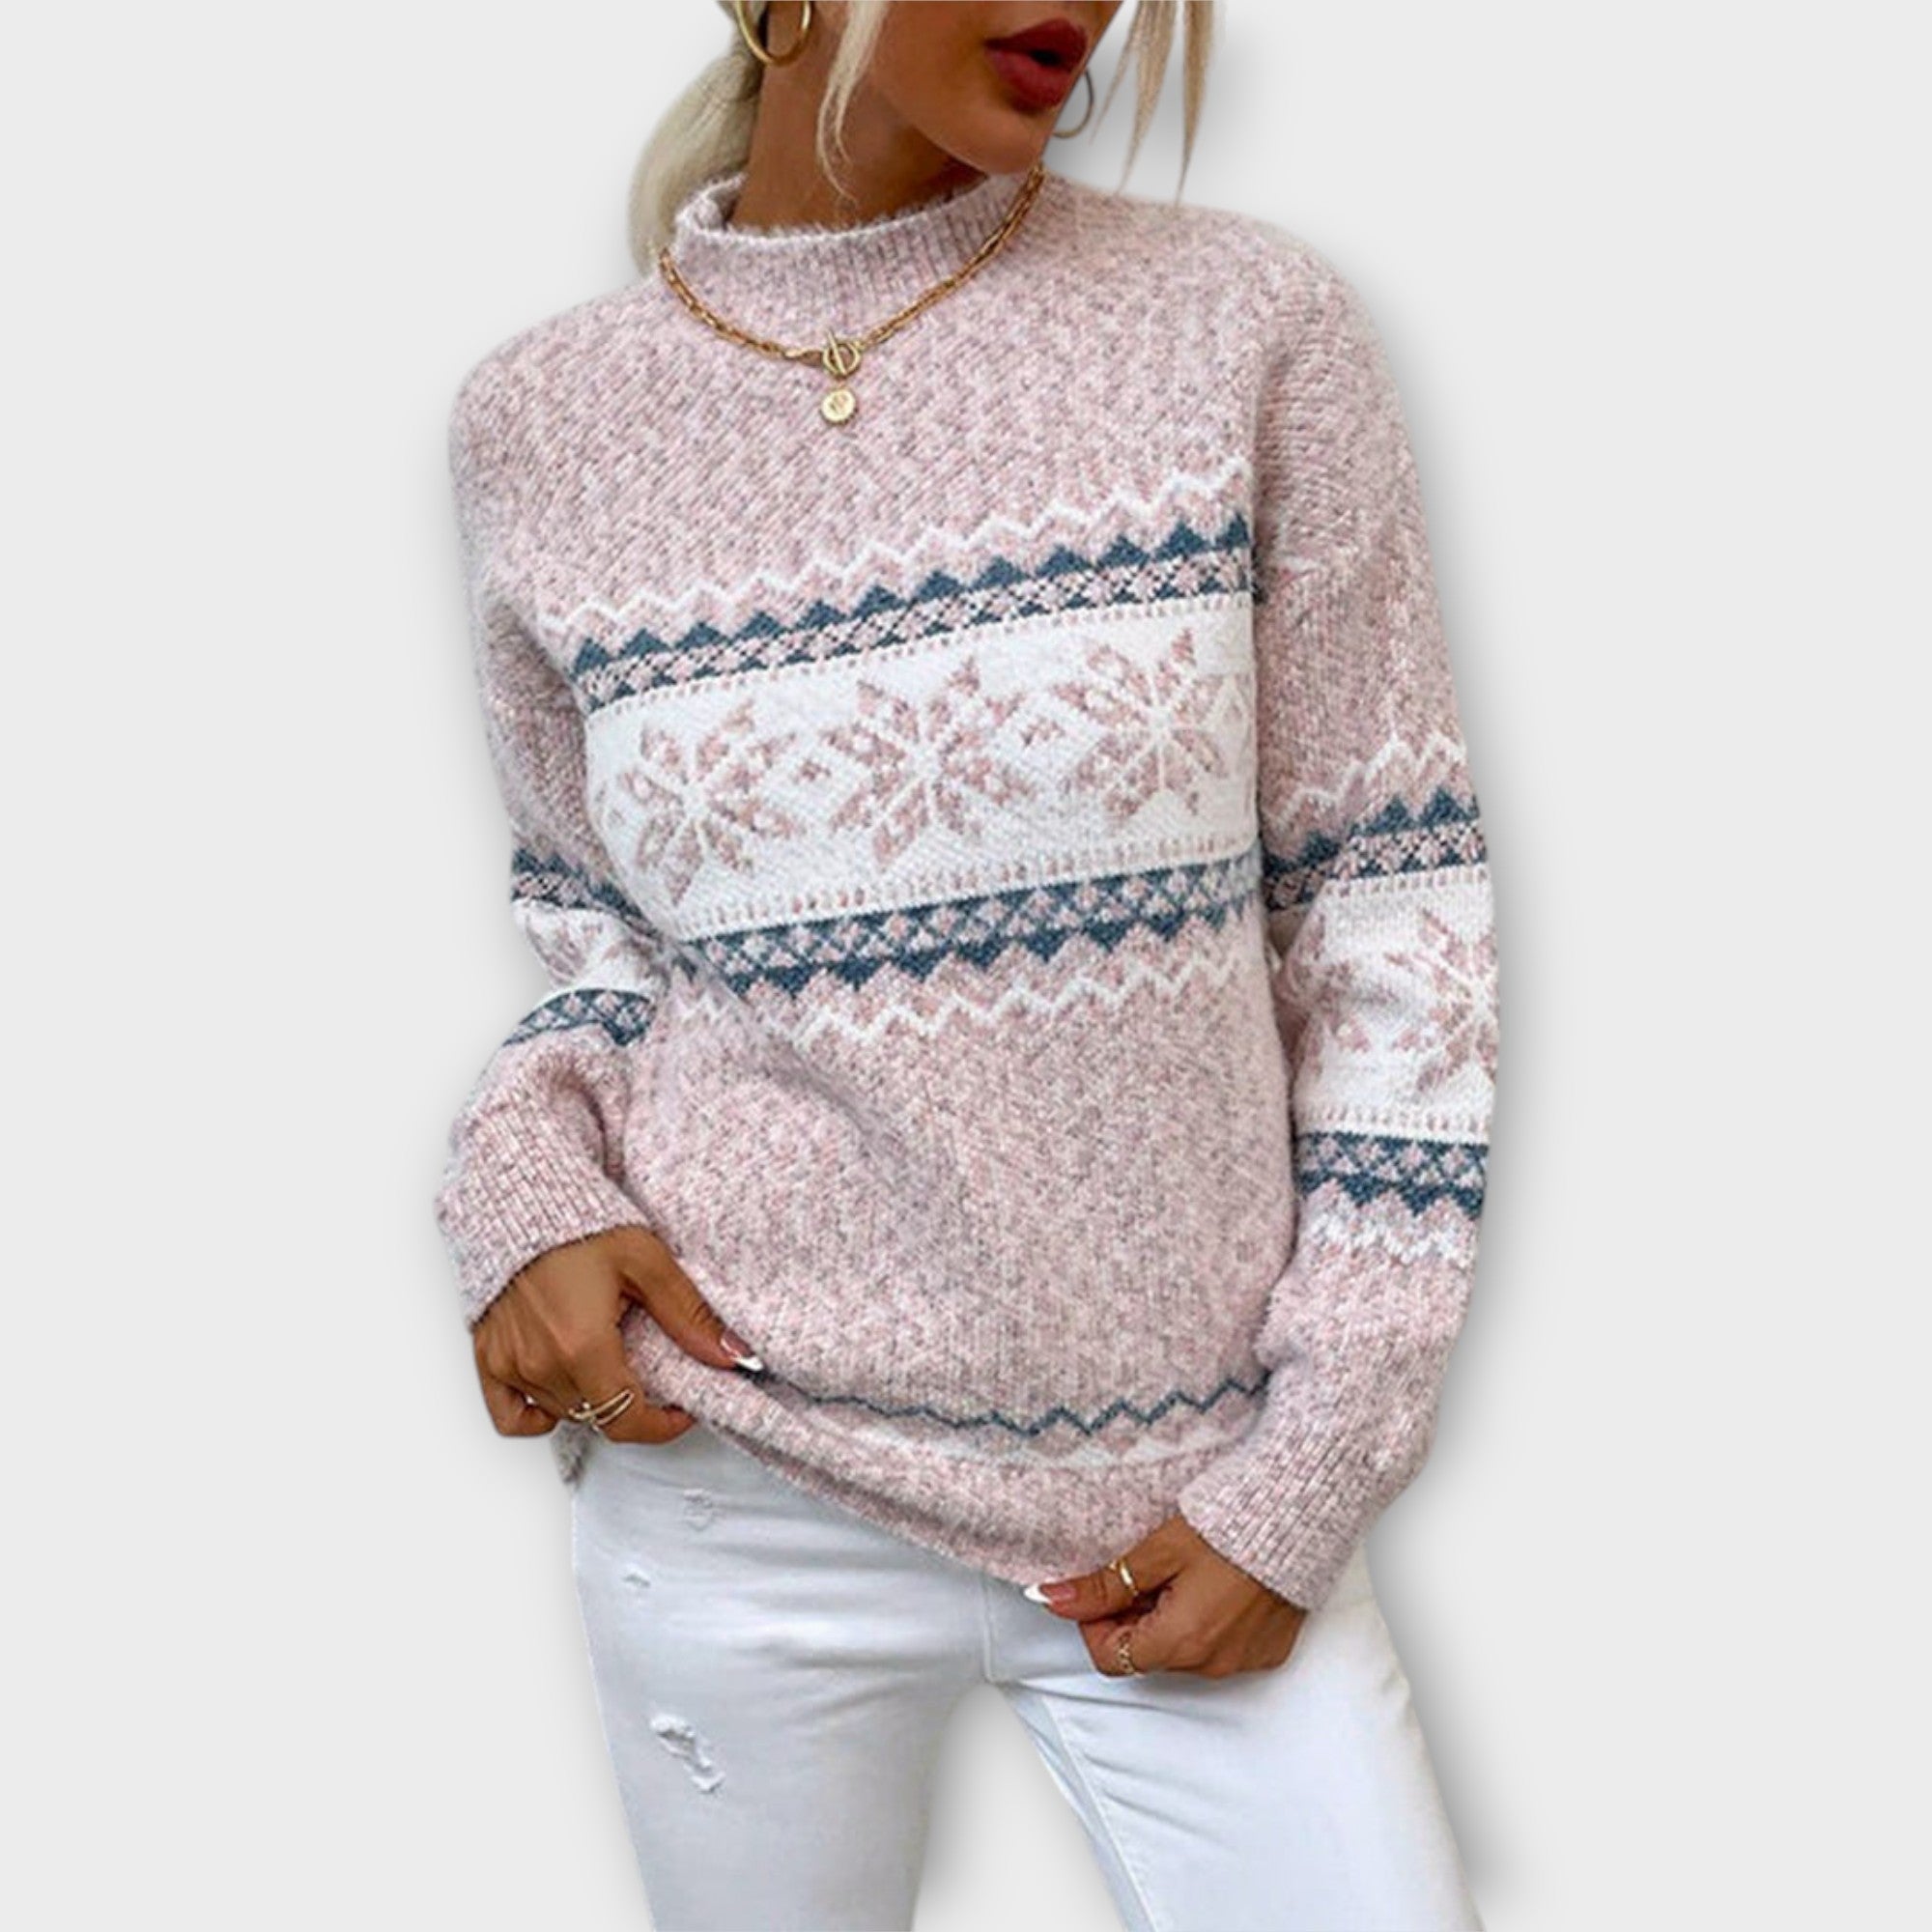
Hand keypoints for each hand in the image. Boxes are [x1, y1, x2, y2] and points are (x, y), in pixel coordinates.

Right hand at [472, 1225, 760, 1444]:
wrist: (523, 1196)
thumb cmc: (580, 1222)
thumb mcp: (647, 1261)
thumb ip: (689, 1315)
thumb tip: (733, 1354)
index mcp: (582, 1346)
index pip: (627, 1420)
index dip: (662, 1425)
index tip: (681, 1409)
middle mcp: (541, 1364)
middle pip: (599, 1417)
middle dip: (632, 1404)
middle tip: (650, 1373)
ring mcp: (510, 1364)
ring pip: (563, 1412)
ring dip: (593, 1400)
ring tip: (611, 1360)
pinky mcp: (488, 1356)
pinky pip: (510, 1416)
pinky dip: (538, 1414)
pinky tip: (564, 1390)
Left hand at [1026, 1513, 1308, 1677]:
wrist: (1299, 1513)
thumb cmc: (1230, 1525)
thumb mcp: (1157, 1551)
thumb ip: (1103, 1584)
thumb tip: (1050, 1599)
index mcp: (1181, 1642)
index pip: (1109, 1657)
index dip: (1094, 1622)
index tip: (1101, 1587)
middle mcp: (1214, 1664)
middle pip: (1147, 1654)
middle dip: (1133, 1617)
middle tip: (1144, 1570)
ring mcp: (1244, 1660)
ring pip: (1182, 1651)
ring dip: (1169, 1619)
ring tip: (1184, 1571)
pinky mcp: (1269, 1650)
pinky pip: (1221, 1648)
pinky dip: (1207, 1622)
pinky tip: (1215, 1583)